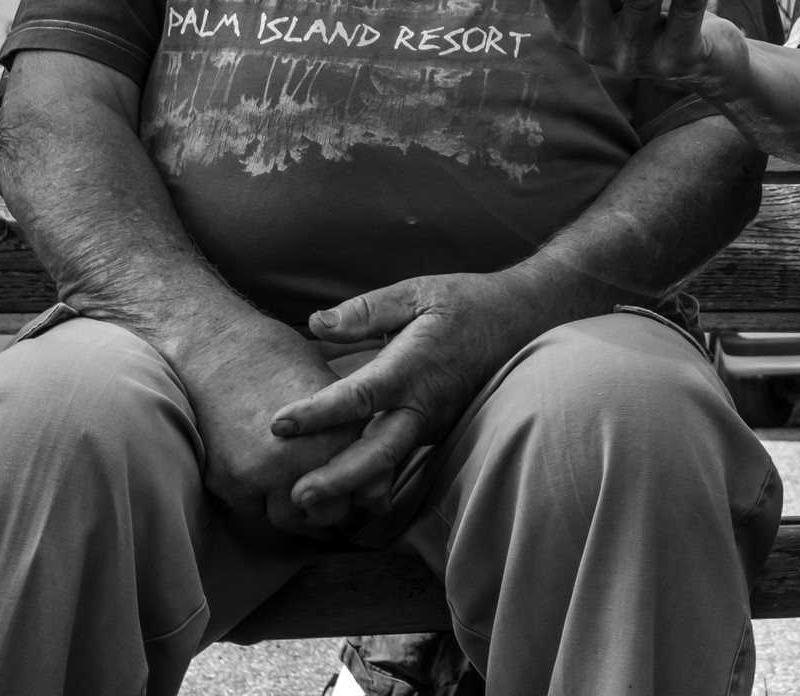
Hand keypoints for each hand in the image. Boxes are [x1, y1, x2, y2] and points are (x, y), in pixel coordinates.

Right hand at [171, 311, 361, 534]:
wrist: (221, 349)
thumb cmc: (281, 362)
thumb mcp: (332, 392)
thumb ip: (352, 440)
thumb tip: (377, 494)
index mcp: (345, 431)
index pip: (364, 491)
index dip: (358, 493)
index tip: (350, 492)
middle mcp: (313, 456)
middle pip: (329, 515)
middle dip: (327, 509)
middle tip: (318, 494)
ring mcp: (271, 472)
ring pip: (289, 519)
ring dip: (291, 507)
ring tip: (288, 482)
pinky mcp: (234, 481)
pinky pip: (252, 510)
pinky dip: (255, 497)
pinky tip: (254, 468)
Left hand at [269, 271, 545, 522]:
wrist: (520, 321)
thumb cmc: (465, 302)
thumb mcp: (417, 292)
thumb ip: (366, 310)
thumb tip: (316, 322)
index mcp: (414, 365)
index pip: (361, 396)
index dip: (319, 412)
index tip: (279, 424)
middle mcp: (424, 403)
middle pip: (379, 452)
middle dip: (337, 477)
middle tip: (297, 496)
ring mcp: (431, 423)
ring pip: (388, 464)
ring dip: (350, 487)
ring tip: (308, 508)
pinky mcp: (433, 431)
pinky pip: (397, 458)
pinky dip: (367, 478)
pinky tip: (337, 492)